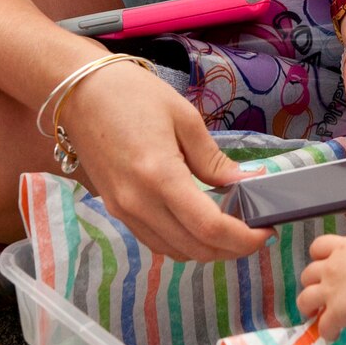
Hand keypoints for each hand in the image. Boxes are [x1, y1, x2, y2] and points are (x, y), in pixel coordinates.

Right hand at [60, 63, 271, 262]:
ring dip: (206, 250)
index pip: (209, 227)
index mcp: (160, 177)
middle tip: (254, 232)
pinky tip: (198, 225)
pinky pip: (155, 240)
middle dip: (231, 248)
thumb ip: (214, 159)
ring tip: (231, 230)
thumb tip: (245, 183)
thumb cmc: (132, 95)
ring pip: (174, 251)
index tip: (266, 231)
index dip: (243, 238)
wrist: (79, 93)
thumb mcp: (184, 118)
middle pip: (194, 248)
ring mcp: (123, 210)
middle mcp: (138, 203)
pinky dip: (182, 242)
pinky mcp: (116, 209)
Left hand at [298, 216, 345, 340]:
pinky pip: (323, 325)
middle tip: (319, 291)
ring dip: (307, 307)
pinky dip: (326, 331)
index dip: (318, 256)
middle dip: (311, 283)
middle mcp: (331, 268)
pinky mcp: (335, 312)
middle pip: (307, 274)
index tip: (324, 262)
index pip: (318, 246)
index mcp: (343, 249)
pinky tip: (332, 335)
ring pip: (304, 300)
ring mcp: (330, 291)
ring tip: (314, 314)